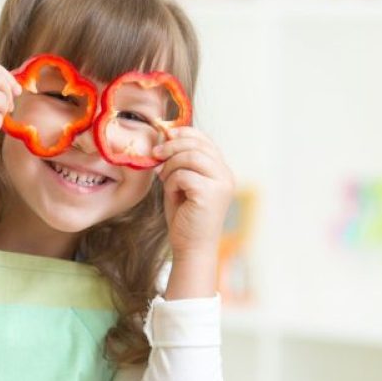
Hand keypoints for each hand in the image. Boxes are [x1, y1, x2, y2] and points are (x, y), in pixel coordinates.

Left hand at [152, 127, 234, 259]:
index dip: (183, 133)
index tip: (164, 136)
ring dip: (170, 166)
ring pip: (190, 157)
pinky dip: (172, 183)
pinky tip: (172, 195)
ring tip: (164, 180)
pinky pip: (184, 175)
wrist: (190, 247)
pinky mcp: (211, 193)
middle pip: (197, 144)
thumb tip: (166, 134)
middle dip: (172, 147)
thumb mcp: (180, 182)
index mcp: (221, 170)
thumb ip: (178, 161)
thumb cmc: (184, 216)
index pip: (204, 139)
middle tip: (155, 154)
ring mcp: (222, 183)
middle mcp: (226, 174)